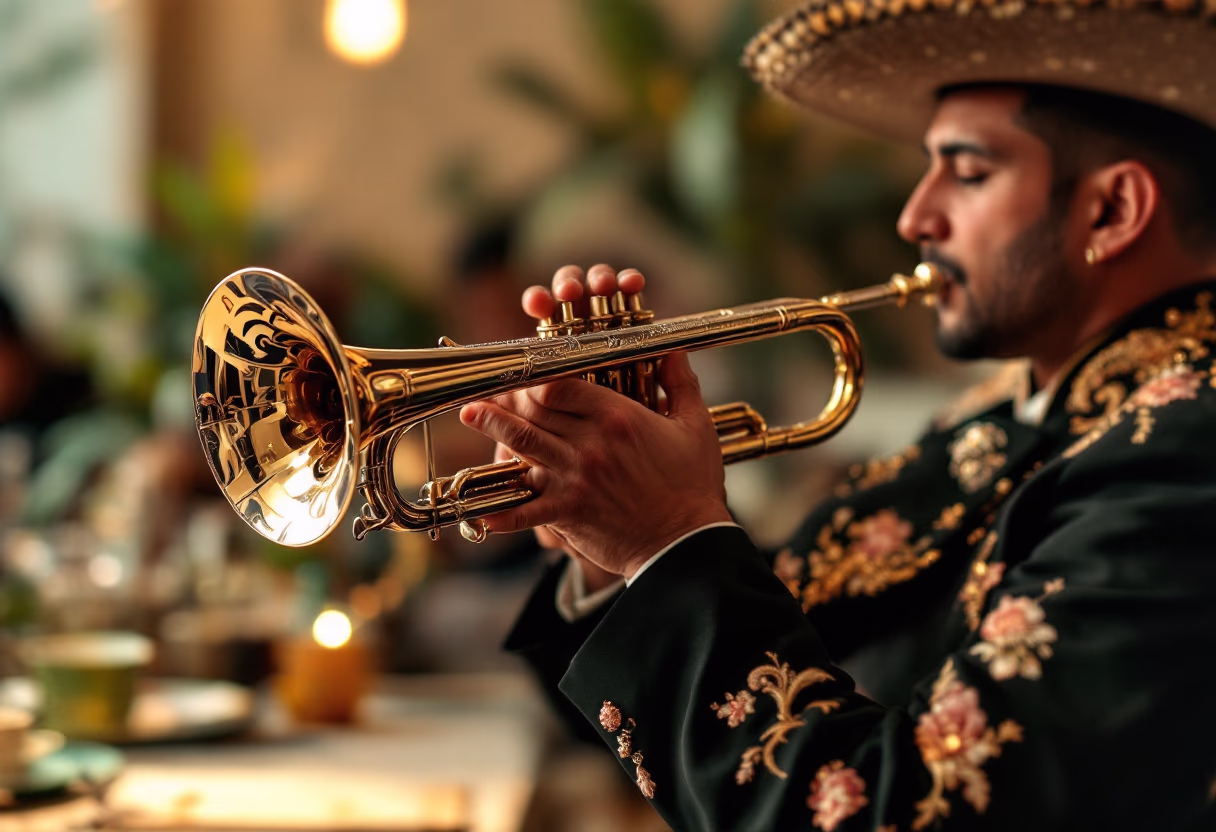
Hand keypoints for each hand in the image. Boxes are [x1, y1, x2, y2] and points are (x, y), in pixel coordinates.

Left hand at [461, 264, 730, 579]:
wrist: (686, 544)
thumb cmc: (693, 486)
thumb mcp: (696, 427)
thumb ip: (681, 384)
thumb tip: (674, 351)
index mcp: (618, 417)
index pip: (560, 385)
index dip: (536, 375)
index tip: (525, 371)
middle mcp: (590, 444)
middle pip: (534, 411)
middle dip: (506, 396)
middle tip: (486, 387)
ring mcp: (575, 479)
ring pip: (523, 447)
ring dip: (492, 428)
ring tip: (470, 414)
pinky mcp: (568, 513)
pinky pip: (525, 510)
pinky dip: (500, 511)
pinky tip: (477, 511)